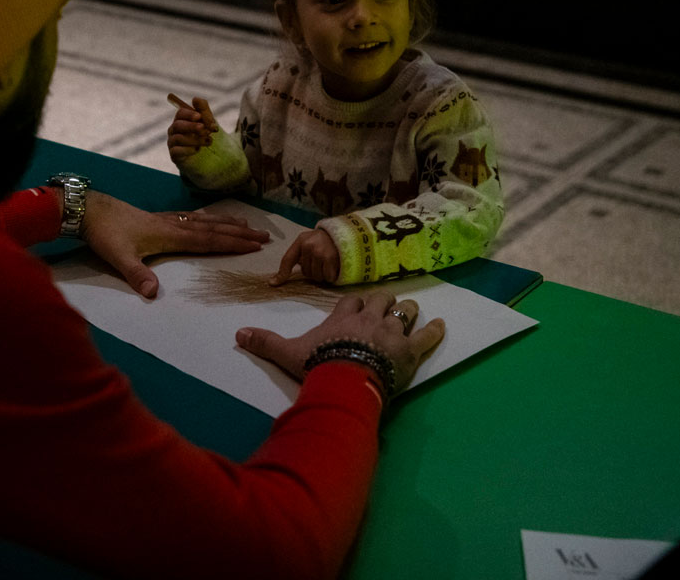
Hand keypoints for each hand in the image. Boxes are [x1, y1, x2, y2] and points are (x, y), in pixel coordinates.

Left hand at [79, 192, 269, 298]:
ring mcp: (167, 219)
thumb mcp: (118, 257)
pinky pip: (192, 217)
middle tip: (264, 235)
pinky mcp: (158, 217)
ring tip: (247, 224)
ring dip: (227, 223)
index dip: (232, 243)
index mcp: (170, 235)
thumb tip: (154, 294)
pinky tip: (209, 218)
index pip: (208, 240)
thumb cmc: (105, 233)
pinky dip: (207, 218)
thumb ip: (137, 275)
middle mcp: (174, 225)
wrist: (90, 210)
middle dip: (239, 233)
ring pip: (205, 220)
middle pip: (213, 229)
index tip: (255, 246)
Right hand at [166, 94, 218, 165]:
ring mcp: (173, 144)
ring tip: (209, 141)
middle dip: (192, 126)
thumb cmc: (209, 137)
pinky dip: (188, 149)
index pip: (181, 113)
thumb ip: (204, 110)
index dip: (189, 114)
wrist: (215, 158)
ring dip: (195, 139)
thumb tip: (195, 99)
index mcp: (182, 120)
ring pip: (178, 138)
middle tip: (204, 129)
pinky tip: (198, 149)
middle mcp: (175, 131)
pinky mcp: (175, 157)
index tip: (199, 116)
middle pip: (178, 125)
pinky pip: (176, 151)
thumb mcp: (210, 123)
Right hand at [236, 290, 445, 395]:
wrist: (345, 380)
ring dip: (406, 312)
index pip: (351, 300)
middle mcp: (369, 318)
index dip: (354, 303)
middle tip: (384, 309)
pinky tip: (441, 326)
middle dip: (383, 302)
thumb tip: (238, 334)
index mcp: (343, 317)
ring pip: (404, 312)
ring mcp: (391, 332)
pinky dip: (435, 331)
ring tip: (409, 313)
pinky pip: (427, 336)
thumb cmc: (319, 364)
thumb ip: (266, 342)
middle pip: (381, 299)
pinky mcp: (409, 349)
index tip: (355, 307)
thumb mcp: (288, 353)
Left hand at [269, 228, 340, 284]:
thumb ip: (298, 254)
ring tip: (329, 263)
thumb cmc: (325, 240)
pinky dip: (332, 276)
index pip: (287, 259)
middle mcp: (308, 245)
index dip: (281, 274)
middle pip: (306, 273)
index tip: (273, 284)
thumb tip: (281, 276)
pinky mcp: (330, 258)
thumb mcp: (309, 241)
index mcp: (301, 240)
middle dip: (314, 271)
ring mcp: (319, 252)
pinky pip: (328, 277)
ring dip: (323, 274)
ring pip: (316, 277)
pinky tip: (335, 266)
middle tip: (322, 262)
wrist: (347, 233)